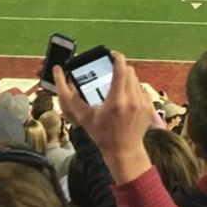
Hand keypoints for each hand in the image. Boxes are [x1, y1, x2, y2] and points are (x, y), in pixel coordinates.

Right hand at [54, 51, 153, 184]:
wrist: (124, 151)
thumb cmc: (102, 134)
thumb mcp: (84, 117)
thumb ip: (70, 97)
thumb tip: (58, 74)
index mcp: (116, 100)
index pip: (121, 69)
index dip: (117, 57)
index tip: (112, 55)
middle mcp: (132, 99)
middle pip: (129, 71)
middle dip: (120, 68)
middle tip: (112, 72)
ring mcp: (142, 103)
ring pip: (136, 79)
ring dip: (127, 78)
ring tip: (118, 86)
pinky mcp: (149, 107)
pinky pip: (141, 89)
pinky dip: (134, 89)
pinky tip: (127, 98)